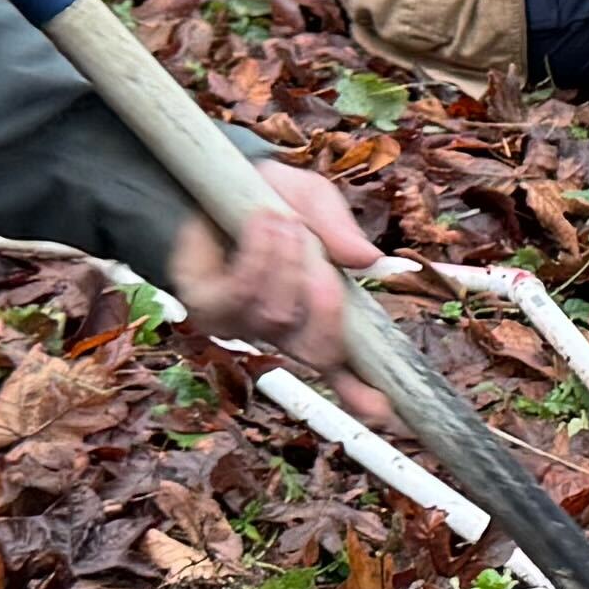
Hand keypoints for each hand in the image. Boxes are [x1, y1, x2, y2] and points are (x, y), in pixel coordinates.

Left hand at [166, 162, 380, 393]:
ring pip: (277, 315)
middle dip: (326, 310)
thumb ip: (340, 229)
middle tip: (325, 267)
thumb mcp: (315, 202)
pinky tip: (262, 224)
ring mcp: (240, 322)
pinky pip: (238, 296)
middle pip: (316, 350)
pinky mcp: (204, 306)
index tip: (384, 410)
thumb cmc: (270, 197)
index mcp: (313, 312)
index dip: (360, 390)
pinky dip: (258, 257)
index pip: (340, 363)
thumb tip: (370, 260)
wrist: (210, 178)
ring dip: (286, 264)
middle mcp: (279, 327)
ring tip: (284, 221)